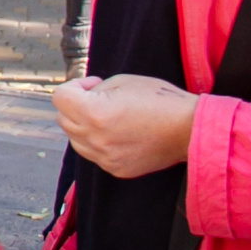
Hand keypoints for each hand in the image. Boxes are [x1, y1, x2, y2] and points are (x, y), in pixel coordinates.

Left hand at [53, 74, 197, 178]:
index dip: (74, 86)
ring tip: (108, 117)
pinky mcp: (116, 169)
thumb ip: (94, 89)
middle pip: (63, 119)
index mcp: (94, 113)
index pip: (60, 98)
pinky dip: (98, 142)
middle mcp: (95, 139)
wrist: (190, 129)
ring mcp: (105, 157)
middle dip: (76, 105)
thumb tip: (83, 96)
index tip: (92, 85)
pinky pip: (93, 154)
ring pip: (75, 139)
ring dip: (83, 125)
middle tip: (99, 98)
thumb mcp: (122, 81)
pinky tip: (118, 133)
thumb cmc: (160, 100)